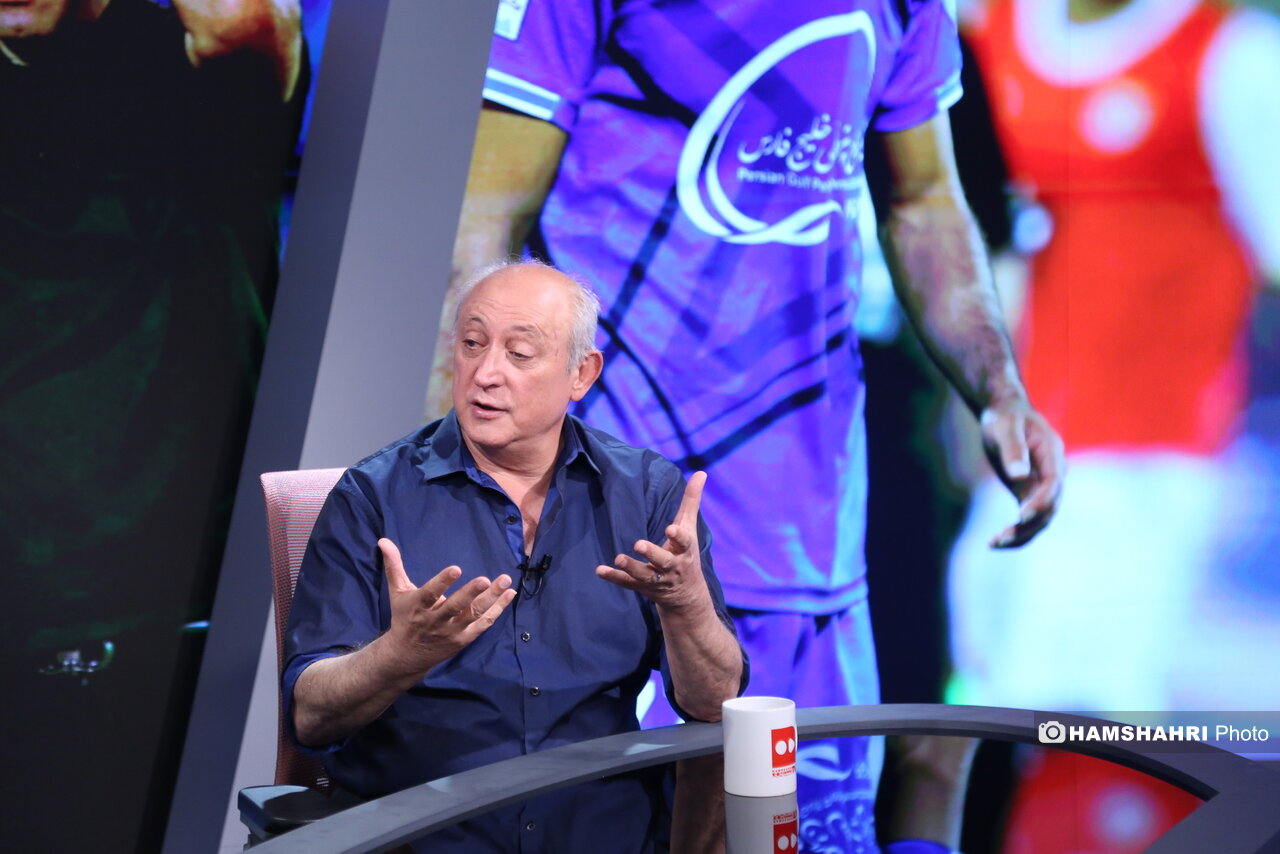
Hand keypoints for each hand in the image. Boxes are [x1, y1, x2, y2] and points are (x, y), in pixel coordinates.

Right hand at [379, 538, 515, 672]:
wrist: (407, 655)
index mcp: (418, 606)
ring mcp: (451, 631)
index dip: (442, 582)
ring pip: (473, 615)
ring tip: (505, 581)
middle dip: (470, 594)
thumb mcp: (397, 592)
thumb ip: (394, 565)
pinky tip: (509, 594)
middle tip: (485, 579)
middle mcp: (435, 620)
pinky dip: (497, 610)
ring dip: (491, 599)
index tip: (455, 568)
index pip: (430, 593)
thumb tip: (383, 540)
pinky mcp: (464, 639)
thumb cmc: (404, 617)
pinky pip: (483, 624)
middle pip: (454, 607)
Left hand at [596, 471, 710, 610]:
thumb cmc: (686, 553)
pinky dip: (614, 577)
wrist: (686, 595)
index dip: (678, 536)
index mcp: (684, 550)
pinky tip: (600, 570)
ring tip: (618, 558)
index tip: (670, 529)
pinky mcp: (642, 586)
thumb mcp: (690, 528)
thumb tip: (702, 472)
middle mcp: (672, 566)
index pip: (684, 543)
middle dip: (652, 553)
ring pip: (644, 575)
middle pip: (663, 561)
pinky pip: (627, 583)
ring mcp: (656, 579)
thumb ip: (691, 501)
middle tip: (639, 544)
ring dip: (631, 567)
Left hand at [979, 404, 1063, 547]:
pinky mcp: (1028, 493)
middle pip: (1050, 506)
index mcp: (1052, 453)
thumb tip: (1019, 474)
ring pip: (1040, 518)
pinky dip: (1016, 532)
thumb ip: (1013, 447)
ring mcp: (1042, 486)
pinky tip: (995, 542)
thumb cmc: (1006, 416)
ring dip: (1022, 534)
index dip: (1041, 500)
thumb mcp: (1005, 425)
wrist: (1007, 413)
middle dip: (1029, 525)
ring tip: (994, 543)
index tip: (1022, 514)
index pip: (1053, 482)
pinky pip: (1028, 519)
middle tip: (1002, 538)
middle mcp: (1053, 473)